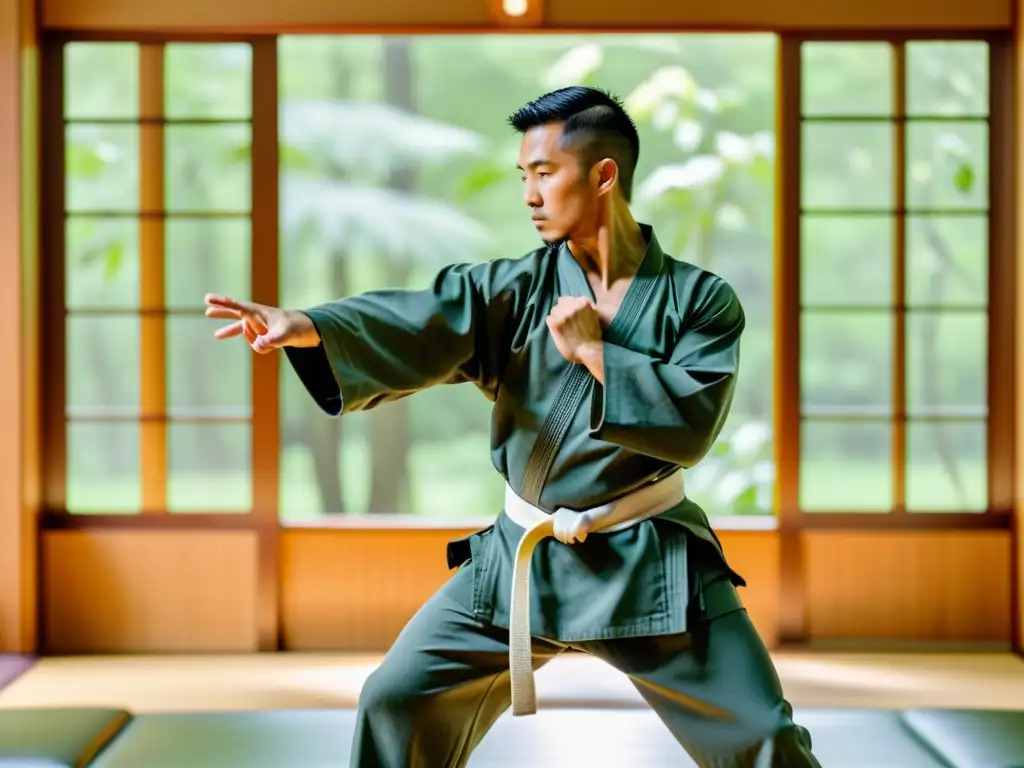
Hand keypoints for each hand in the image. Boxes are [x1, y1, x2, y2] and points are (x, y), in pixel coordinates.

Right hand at [204, 294, 320, 353]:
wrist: (314, 330)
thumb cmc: (301, 327)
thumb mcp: (286, 334)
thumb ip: (272, 340)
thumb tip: (257, 346)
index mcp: (261, 312)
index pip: (238, 307)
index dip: (222, 303)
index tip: (207, 298)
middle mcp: (260, 317)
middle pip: (236, 312)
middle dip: (222, 310)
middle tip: (206, 302)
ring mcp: (264, 326)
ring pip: (243, 327)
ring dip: (232, 331)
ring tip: (216, 336)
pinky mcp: (270, 334)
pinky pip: (253, 338)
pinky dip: (247, 341)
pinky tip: (249, 349)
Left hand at [546, 296, 601, 364]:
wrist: (590, 351)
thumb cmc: (594, 336)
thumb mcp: (594, 315)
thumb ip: (586, 308)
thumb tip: (581, 304)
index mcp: (583, 302)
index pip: (567, 299)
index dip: (567, 306)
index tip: (569, 314)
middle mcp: (573, 306)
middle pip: (559, 303)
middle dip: (561, 311)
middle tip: (565, 322)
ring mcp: (564, 314)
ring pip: (553, 311)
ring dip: (556, 317)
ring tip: (562, 328)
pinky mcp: (556, 324)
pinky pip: (549, 319)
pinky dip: (552, 325)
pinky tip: (558, 332)